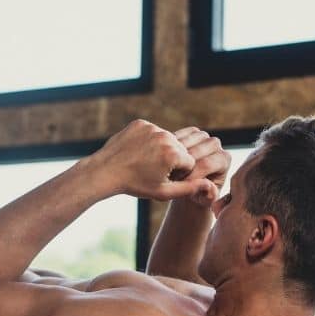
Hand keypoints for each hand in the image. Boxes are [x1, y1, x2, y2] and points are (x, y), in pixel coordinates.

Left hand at [84, 120, 215, 201]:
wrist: (105, 171)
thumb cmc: (135, 185)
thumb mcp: (163, 192)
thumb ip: (189, 188)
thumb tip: (209, 184)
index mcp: (173, 154)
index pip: (190, 163)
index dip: (179, 173)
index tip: (165, 178)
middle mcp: (166, 137)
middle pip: (180, 149)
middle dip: (171, 160)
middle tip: (153, 170)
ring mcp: (152, 127)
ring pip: (167, 139)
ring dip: (161, 149)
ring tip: (146, 162)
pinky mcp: (141, 123)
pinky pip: (153, 132)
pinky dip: (149, 141)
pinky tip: (138, 152)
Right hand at [173, 127, 230, 208]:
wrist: (190, 185)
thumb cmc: (200, 195)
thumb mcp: (205, 199)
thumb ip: (209, 196)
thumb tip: (209, 190)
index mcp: (224, 159)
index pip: (206, 164)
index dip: (191, 175)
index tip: (181, 186)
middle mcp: (216, 144)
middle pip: (197, 150)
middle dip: (183, 165)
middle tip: (173, 178)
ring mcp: (203, 136)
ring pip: (187, 142)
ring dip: (175, 156)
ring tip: (170, 170)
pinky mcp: (191, 132)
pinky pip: (179, 136)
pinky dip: (170, 148)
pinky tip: (166, 161)